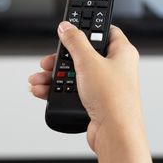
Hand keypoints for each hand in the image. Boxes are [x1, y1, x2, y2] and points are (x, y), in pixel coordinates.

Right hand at [29, 22, 141, 152]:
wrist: (115, 135)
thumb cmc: (114, 99)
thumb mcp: (88, 61)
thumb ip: (75, 41)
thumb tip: (67, 27)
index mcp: (122, 52)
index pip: (104, 30)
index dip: (86, 28)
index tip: (69, 27)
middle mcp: (115, 68)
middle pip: (83, 54)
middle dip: (61, 58)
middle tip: (49, 60)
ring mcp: (105, 85)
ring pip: (74, 74)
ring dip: (54, 76)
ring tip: (39, 78)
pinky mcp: (95, 101)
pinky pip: (72, 91)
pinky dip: (56, 90)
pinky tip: (42, 90)